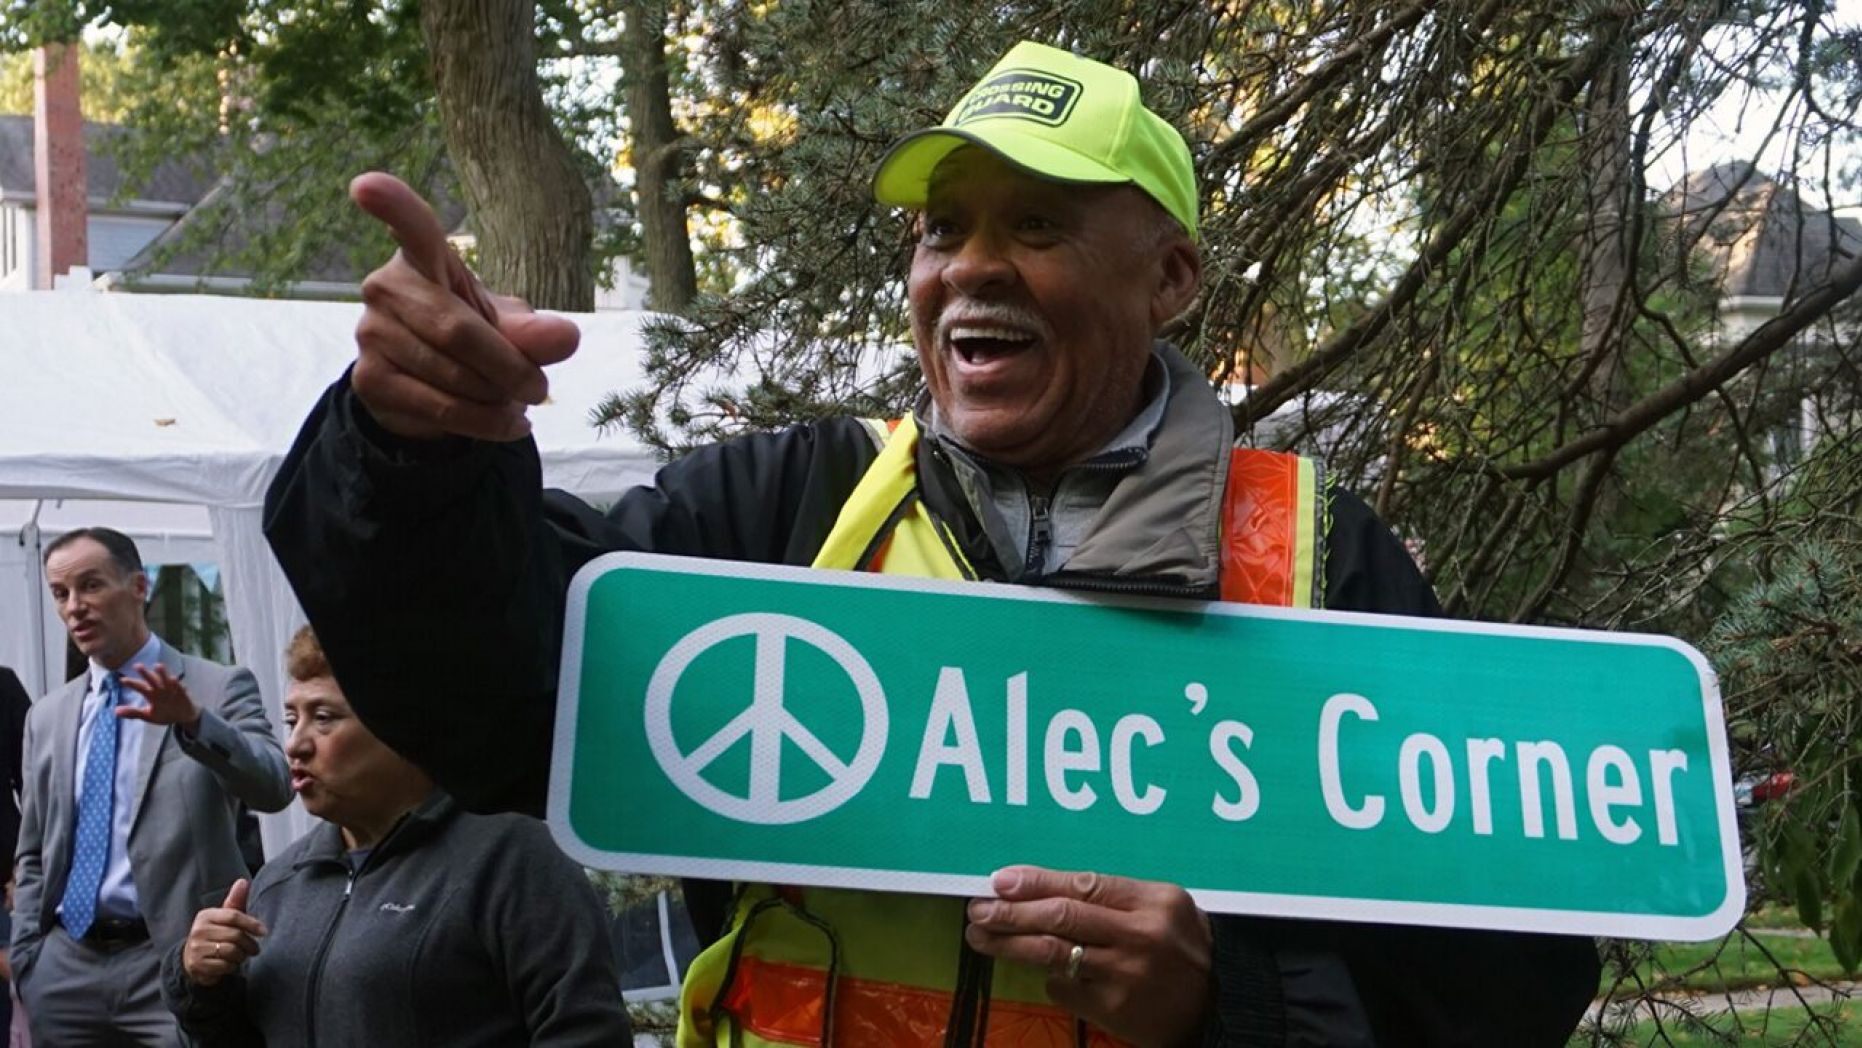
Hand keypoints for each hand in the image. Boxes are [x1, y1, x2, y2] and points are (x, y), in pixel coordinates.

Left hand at [118, 663, 200, 731]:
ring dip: (161, 673)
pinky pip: (179, 687)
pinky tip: (174, 679)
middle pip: (151, 680)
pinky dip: (176, 683)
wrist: (184, 715)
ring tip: (158, 666)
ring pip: (165, 680)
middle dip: (145, 674)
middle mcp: (160, 690)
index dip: (132, 684)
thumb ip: (132, 713)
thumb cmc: (164, 714)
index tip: (122, 680)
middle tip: (137, 665)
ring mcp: (171, 690)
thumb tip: (115, 711)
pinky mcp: (182, 693)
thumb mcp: (147, 715)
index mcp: (150, 694)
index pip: (140, 687)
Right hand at [182, 880, 265, 987]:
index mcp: (206, 916)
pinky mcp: (197, 965)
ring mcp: (196, 948)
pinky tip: (231, 964)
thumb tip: (243, 881)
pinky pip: (224, 966)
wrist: (192, 958)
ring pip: (231, 952)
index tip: (264, 931)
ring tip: (242, 955)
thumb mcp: (224, 917)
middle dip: (250, 944)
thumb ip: (235, 901)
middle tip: (255, 949)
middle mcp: (198, 930)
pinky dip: (232, 966)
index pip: (233, 916)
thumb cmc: (215, 934)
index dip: (252, 924)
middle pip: (235, 936)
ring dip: (242, 956)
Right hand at [347, 171, 580, 441]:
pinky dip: (486, 423)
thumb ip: (535, 331)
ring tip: (518, 402)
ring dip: (499, 398)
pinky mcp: (368, 381)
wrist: (430, 388)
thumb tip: (566, 337)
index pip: (411, 227)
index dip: (392, 206)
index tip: (365, 187)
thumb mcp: (510, 327)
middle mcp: (385, 288)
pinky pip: (441, 408)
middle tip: (539, 387)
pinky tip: (509, 424)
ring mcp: (370, 334)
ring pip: (453, 376)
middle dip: (509, 367)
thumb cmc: (473, 336)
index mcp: (422, 258)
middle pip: (456, 330)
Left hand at [965, 866, 1212, 1047]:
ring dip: (1009, 944)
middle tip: (977, 909)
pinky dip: (1048, 978)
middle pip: (1061, 917)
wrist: (1217, 1005)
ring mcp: (1126, 974)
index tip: (999, 881)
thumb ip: (1112, 897)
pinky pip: (1065, 987)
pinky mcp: (1115, 1008)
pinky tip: (1037, 971)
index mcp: (1154, 900)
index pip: (1082, 884)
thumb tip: (1040, 891)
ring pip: (1053, 952)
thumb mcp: (1163, 908)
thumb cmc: (1181, 948)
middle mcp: (1140, 934)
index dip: (1035, 882)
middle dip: (1010, 912)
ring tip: (981, 937)